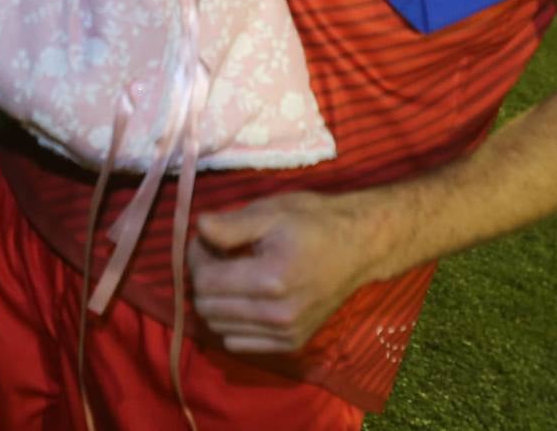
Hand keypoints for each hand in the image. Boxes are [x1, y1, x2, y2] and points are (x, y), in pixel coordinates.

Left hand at [187, 191, 381, 352]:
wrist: (359, 247)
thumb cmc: (315, 222)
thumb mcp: (272, 212)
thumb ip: (232, 225)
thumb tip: (198, 228)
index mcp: (271, 280)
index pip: (206, 282)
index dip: (197, 257)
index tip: (207, 240)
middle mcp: (277, 315)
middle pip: (207, 308)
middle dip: (204, 279)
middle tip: (218, 254)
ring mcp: (285, 334)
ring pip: (219, 328)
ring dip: (216, 301)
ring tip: (234, 275)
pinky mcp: (291, 344)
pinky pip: (238, 342)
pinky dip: (232, 321)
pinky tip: (246, 297)